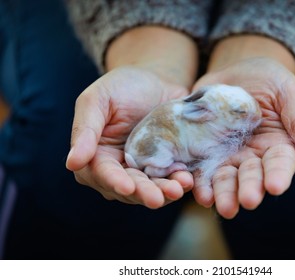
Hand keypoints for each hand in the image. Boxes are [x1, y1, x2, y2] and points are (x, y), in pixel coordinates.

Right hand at [66, 66, 193, 207]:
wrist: (158, 81)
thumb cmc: (123, 86)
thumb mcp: (98, 99)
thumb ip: (85, 129)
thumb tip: (72, 163)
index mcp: (97, 155)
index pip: (102, 173)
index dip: (114, 182)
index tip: (126, 187)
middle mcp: (120, 168)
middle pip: (130, 188)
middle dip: (144, 193)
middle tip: (157, 199)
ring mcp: (146, 170)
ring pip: (153, 188)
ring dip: (165, 192)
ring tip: (179, 187)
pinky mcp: (168, 166)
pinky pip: (173, 179)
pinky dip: (180, 182)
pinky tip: (188, 180)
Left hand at [192, 57, 294, 217]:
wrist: (237, 72)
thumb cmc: (270, 80)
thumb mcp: (288, 92)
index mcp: (279, 145)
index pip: (280, 164)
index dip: (278, 175)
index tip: (275, 187)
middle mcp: (254, 156)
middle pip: (251, 176)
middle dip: (248, 189)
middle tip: (246, 201)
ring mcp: (228, 155)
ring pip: (225, 178)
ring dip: (222, 193)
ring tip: (218, 204)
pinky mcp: (205, 150)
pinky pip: (201, 168)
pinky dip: (199, 180)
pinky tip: (198, 191)